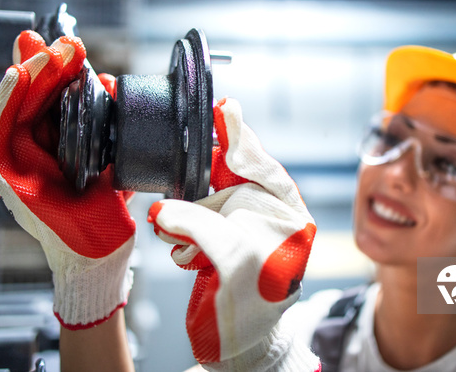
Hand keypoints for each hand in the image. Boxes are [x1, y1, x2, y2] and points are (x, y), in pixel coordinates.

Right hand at [0, 30, 135, 329]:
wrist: (101, 252)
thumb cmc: (104, 212)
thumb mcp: (111, 160)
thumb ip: (109, 126)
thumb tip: (111, 84)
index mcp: (56, 144)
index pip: (52, 99)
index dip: (58, 70)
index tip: (72, 48)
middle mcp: (33, 149)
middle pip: (32, 98)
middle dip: (46, 65)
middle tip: (64, 42)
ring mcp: (18, 161)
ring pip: (16, 107)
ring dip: (30, 75)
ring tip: (47, 52)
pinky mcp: (8, 175)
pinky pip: (1, 131)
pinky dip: (7, 101)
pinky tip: (16, 76)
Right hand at [148, 98, 318, 370]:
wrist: (237, 349)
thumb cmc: (254, 313)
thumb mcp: (236, 262)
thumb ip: (203, 226)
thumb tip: (166, 209)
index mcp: (289, 217)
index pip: (264, 167)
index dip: (241, 138)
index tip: (224, 108)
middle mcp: (267, 219)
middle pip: (232, 179)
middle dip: (206, 180)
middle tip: (188, 169)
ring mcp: (240, 230)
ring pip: (206, 199)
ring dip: (188, 215)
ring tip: (181, 240)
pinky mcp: (215, 243)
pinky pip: (191, 222)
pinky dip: (180, 232)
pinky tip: (183, 253)